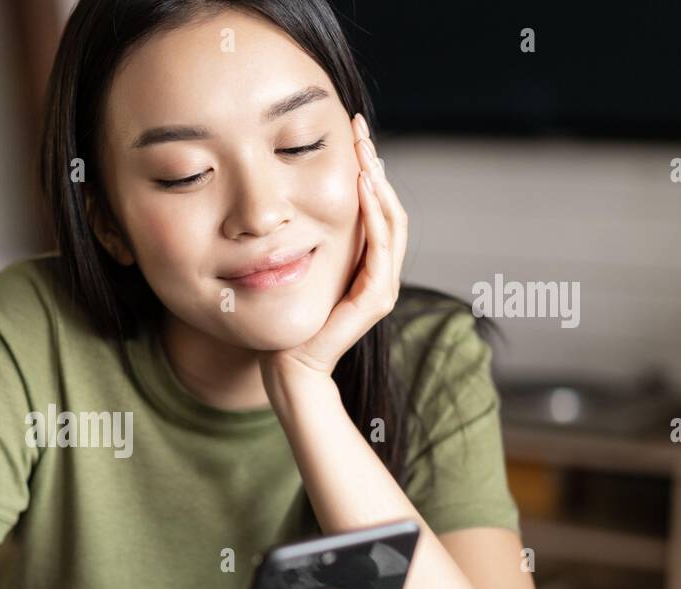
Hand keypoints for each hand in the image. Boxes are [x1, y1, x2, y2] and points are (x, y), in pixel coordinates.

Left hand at [261, 112, 408, 387]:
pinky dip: (376, 215)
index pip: (375, 206)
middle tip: (360, 130)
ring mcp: (382, 286)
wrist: (289, 365)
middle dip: (375, 165)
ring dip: (379, 183)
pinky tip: (364, 188)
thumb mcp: (299, 267)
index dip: (367, 168)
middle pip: (389, 206)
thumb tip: (291, 202)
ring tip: (365, 152)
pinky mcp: (375, 300)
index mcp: (366, 262)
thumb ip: (308, 241)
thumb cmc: (288, 320)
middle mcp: (380, 270)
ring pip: (392, 221)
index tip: (352, 133)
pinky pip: (381, 250)